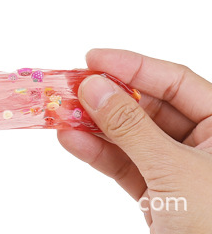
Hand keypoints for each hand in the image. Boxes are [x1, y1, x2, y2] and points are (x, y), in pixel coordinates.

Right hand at [58, 49, 211, 231]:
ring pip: (132, 135)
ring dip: (94, 124)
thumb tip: (93, 84)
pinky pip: (126, 165)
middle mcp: (208, 146)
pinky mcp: (162, 197)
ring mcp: (183, 172)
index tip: (92, 58)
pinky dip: (98, 153)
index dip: (134, 66)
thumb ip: (130, 125)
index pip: (176, 82)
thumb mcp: (174, 171)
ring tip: (58, 112)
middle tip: (69, 86)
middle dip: (107, 97)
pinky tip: (70, 140)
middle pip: (150, 106)